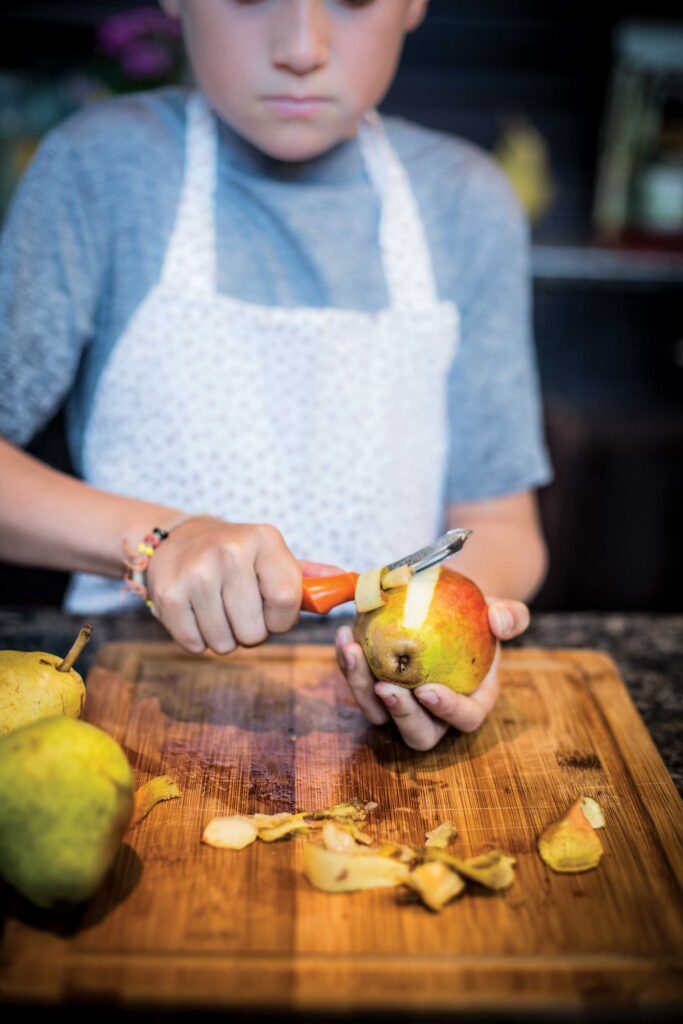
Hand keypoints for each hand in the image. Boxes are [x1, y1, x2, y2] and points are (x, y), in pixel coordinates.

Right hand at [145, 515, 340, 654]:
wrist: (179, 539)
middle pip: (255, 631)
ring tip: (217, 609)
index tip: (272, 612)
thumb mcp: (272, 556)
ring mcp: (196, 572)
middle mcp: (229, 552)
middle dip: (252, 631)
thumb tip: (350, 585)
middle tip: (239, 609)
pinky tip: (196, 613)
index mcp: (264, 540)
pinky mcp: (167, 594)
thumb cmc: (237, 556)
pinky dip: (198, 639)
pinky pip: (195, 644)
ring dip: (225, 638)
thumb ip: (309, 577)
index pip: (286, 601)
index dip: (282, 619)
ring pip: (225, 643)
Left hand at [335, 598, 529, 750]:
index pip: (465, 718)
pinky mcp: (375, 688)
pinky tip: (344, 634)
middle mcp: (434, 713)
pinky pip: (358, 684)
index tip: (427, 690)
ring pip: (378, 714)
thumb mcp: (501, 611)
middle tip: (384, 685)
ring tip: (352, 651)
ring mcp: (402, 704)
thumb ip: (510, 616)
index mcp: (472, 701)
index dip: (447, 711)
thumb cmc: (478, 615)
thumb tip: (499, 620)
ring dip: (360, 687)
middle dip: (399, 714)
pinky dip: (347, 663)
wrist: (447, 608)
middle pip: (417, 733)